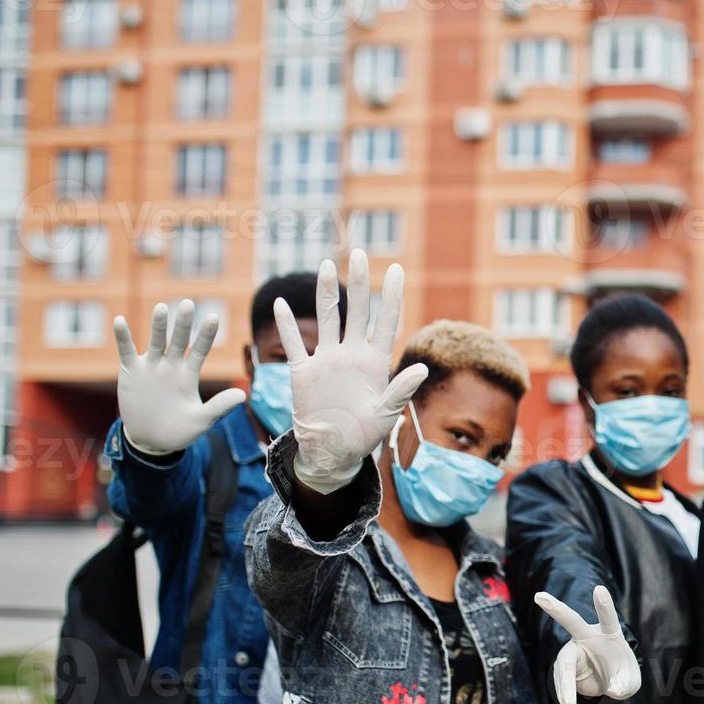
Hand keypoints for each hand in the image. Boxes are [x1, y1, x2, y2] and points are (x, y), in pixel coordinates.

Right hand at [113, 301, 244, 455]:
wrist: (151, 441)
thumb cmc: (179, 431)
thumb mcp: (201, 420)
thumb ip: (219, 407)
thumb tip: (243, 395)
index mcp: (189, 375)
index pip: (199, 350)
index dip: (206, 335)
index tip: (213, 317)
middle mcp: (171, 366)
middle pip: (178, 341)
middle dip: (182, 323)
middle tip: (188, 303)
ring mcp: (151, 367)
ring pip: (155, 342)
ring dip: (157, 326)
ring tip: (161, 308)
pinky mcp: (131, 372)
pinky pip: (126, 352)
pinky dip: (123, 338)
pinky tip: (120, 321)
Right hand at [277, 249, 427, 494]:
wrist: (333, 451)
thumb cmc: (365, 435)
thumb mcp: (387, 414)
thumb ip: (401, 390)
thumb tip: (421, 369)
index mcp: (375, 363)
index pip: (385, 322)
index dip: (391, 296)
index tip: (396, 269)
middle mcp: (352, 355)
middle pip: (357, 311)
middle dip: (358, 283)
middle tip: (359, 253)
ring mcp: (328, 360)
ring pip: (327, 318)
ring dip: (326, 293)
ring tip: (327, 265)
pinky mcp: (304, 372)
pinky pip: (294, 344)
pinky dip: (286, 325)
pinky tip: (281, 304)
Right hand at [533, 585, 640, 703]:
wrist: (606, 681)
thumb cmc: (622, 674)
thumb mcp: (630, 682)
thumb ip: (625, 684)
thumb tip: (613, 688)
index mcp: (610, 634)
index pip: (608, 617)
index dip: (604, 604)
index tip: (599, 589)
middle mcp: (588, 636)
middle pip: (571, 621)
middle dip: (555, 609)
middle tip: (539, 597)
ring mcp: (573, 649)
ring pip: (564, 662)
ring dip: (565, 683)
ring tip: (568, 703)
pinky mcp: (564, 664)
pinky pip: (561, 677)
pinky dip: (565, 691)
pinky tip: (569, 701)